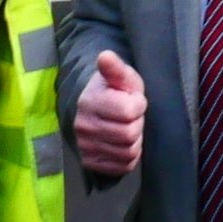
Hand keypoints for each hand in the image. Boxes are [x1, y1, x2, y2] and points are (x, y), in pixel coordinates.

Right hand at [71, 48, 146, 176]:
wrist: (92, 110)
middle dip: (137, 124)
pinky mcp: (90, 162)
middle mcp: (84, 126)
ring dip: (134, 141)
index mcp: (91, 101)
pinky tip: (122, 143)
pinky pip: (123, 166)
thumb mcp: (121, 76)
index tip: (134, 99)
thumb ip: (116, 68)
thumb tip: (105, 56)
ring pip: (128, 152)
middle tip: (131, 117)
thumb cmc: (114, 91)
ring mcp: (85, 147)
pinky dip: (128, 156)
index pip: (129, 111)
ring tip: (126, 128)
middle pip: (129, 135)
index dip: (138, 105)